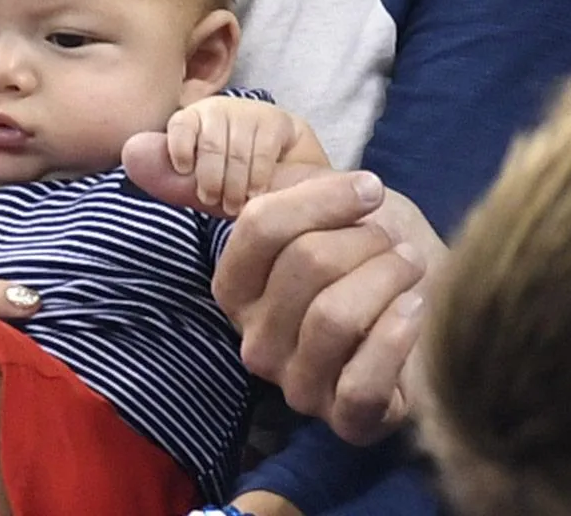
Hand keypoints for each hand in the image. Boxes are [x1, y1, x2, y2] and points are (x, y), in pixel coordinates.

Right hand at [124, 138, 444, 445]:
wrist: (440, 307)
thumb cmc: (369, 250)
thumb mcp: (306, 200)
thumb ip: (227, 176)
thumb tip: (130, 148)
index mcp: (236, 287)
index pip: (260, 226)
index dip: (322, 198)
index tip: (368, 188)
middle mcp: (256, 340)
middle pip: (307, 264)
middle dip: (366, 240)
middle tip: (394, 242)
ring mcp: (298, 386)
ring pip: (335, 315)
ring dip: (389, 278)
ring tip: (410, 269)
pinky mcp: (345, 421)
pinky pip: (362, 381)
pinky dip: (399, 335)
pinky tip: (416, 309)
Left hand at [164, 96, 320, 215]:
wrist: (282, 167)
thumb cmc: (230, 176)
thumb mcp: (197, 178)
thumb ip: (167, 173)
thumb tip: (130, 153)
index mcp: (193, 118)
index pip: (181, 124)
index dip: (180, 146)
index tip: (184, 169)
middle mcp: (220, 109)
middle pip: (211, 143)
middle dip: (211, 178)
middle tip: (215, 202)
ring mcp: (250, 113)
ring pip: (238, 151)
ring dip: (235, 185)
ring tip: (234, 206)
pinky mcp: (277, 121)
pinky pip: (264, 152)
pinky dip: (258, 178)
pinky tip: (256, 193)